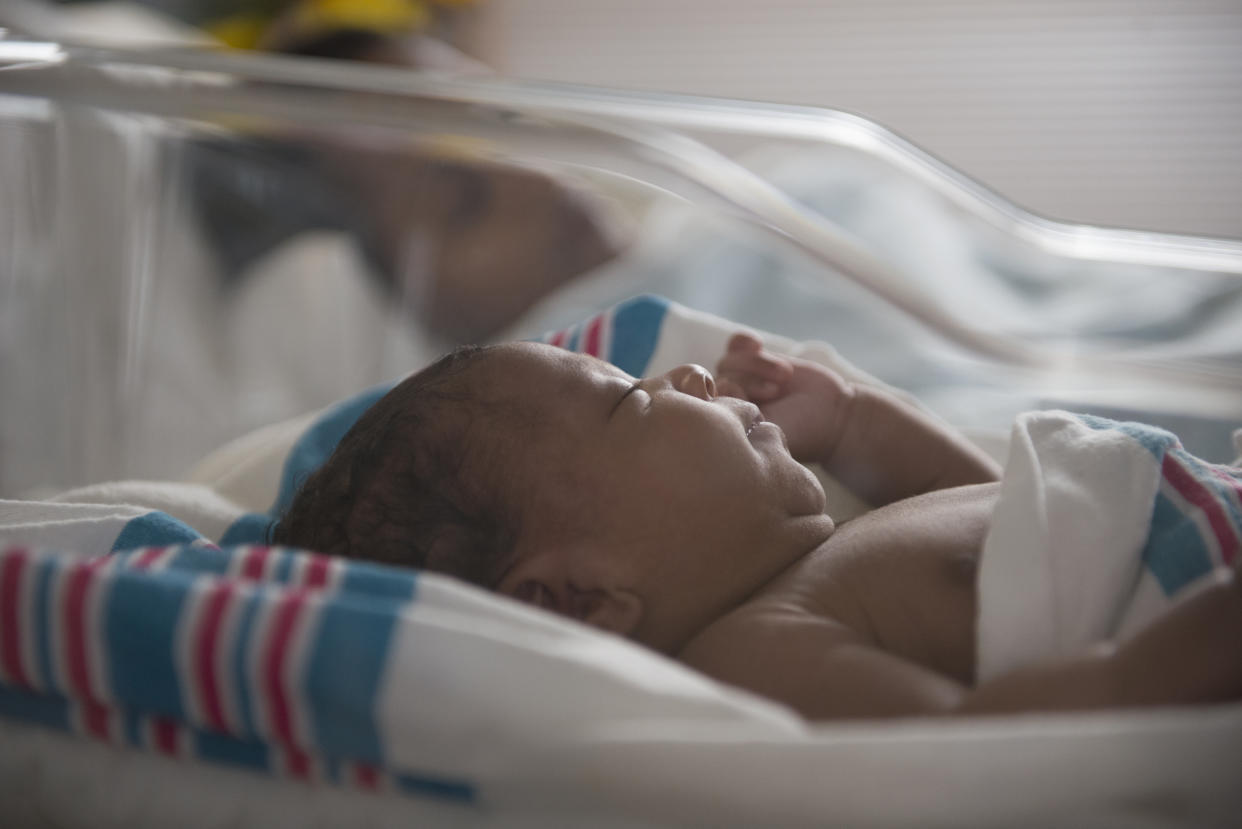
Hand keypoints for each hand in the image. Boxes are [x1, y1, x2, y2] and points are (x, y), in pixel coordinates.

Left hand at [715, 332, 853, 462]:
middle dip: (748, 382)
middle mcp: (728, 402)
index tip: (745, 399)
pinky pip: (735, 343)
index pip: (704, 401)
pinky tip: (759, 344)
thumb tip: (716, 388)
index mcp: (726, 425)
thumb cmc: (801, 430)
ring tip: (783, 377)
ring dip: (758, 365)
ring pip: (729, 360)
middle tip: (774, 392)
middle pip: (717, 377)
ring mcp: (740, 379)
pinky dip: (744, 341)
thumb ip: (740, 414)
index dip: (722, 393)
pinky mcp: (754, 360)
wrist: (830, 415)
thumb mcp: (768, 428)